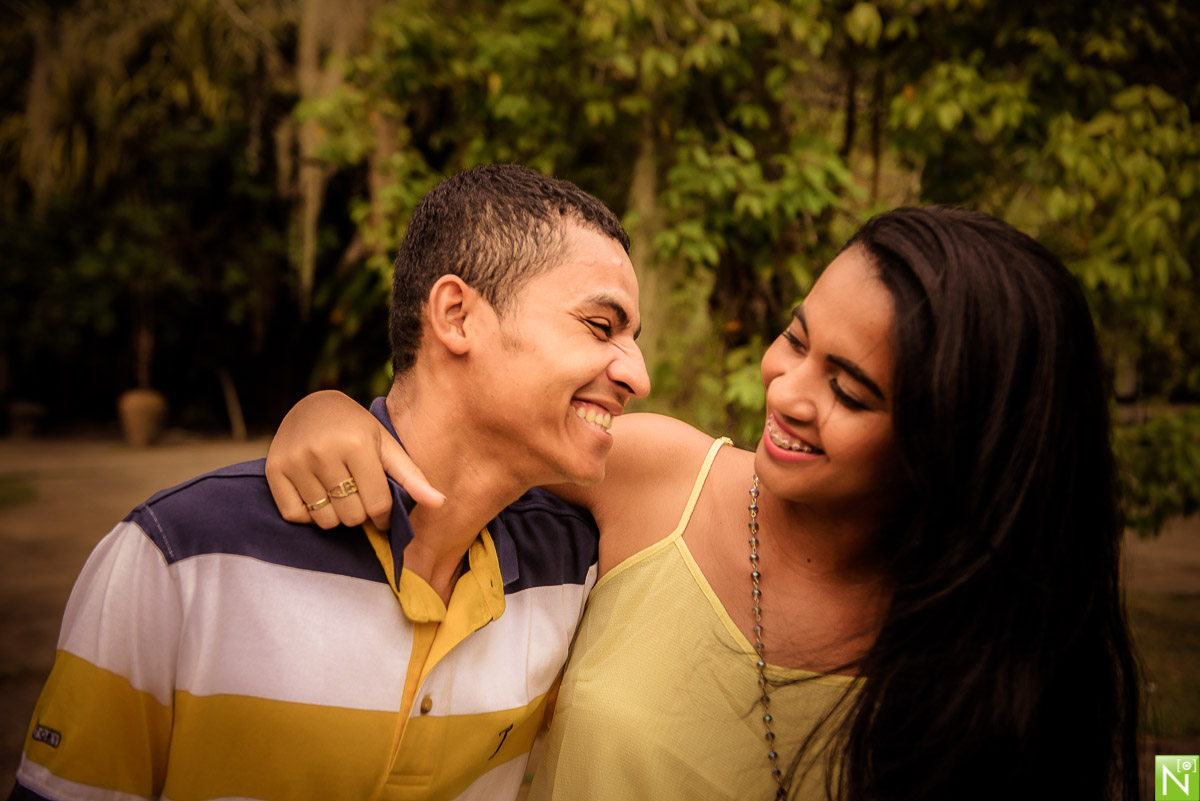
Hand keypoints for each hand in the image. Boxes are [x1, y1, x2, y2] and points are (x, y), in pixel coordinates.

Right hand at [266, 390, 444, 529]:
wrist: (312, 407)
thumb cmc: (357, 429)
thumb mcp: (386, 445)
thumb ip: (411, 476)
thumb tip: (441, 503)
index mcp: (356, 444)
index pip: (377, 505)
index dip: (384, 516)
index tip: (383, 512)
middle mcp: (323, 452)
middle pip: (351, 516)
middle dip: (360, 514)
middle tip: (358, 497)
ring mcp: (295, 462)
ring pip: (324, 520)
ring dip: (336, 516)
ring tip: (339, 494)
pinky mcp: (274, 471)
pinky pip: (296, 515)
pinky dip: (309, 514)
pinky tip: (317, 494)